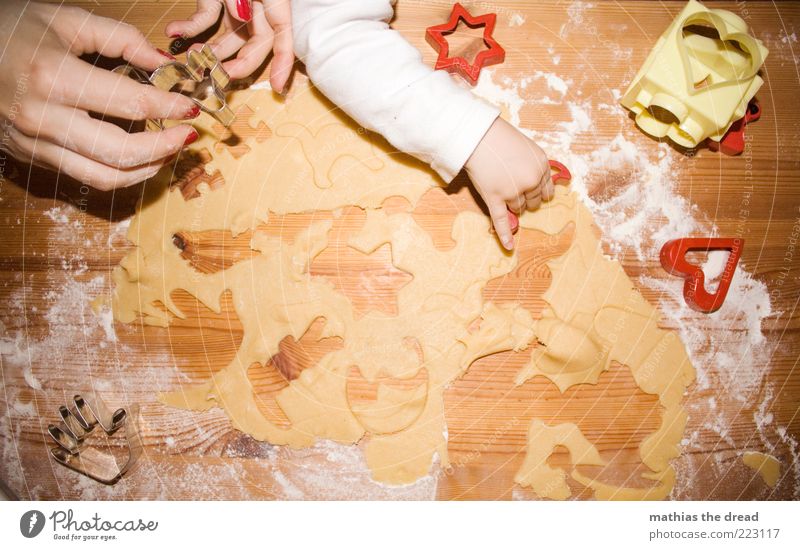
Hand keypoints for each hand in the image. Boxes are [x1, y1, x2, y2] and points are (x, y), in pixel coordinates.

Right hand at [0, 1, 200, 189]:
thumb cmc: (11, 29)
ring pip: (105, 176)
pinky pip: (86, 177)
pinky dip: (121, 174)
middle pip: (121, 151)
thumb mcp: (65, 20)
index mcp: (52, 76)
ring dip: (147, 169)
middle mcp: (42, 117)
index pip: (130, 103)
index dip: (169, 107)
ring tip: (170, 152)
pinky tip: (141, 160)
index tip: (191, 107)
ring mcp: (35, 143)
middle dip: (165, 146)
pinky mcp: (31, 157)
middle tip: (187, 135)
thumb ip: (121, 38)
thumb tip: (164, 63)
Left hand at [166, 0, 293, 91]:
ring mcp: (235, 2)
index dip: (284, 61)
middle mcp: (258, 3)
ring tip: (193, 60)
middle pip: (256, 43)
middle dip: (239, 64)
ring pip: (229, 38)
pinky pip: (204, 19)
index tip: (278, 86)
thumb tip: (243, 14)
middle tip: (221, 78)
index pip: (284, 34)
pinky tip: (173, 31)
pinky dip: (188, 28)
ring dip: (212, 53)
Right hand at [465, 117, 553, 249]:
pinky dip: (505, 235)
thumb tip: (535, 187)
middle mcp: (531, 180)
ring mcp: (513, 190)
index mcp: (542, 166)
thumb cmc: (500, 137)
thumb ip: (534, 166)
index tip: (530, 192)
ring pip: (518, 209)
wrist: (477, 134)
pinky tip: (509, 247)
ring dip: (512, 204)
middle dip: (524, 199)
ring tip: (499, 186)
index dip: (537, 192)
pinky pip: (502, 220)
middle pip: (533, 202)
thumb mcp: (527, 148)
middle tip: (511, 186)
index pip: (547, 191)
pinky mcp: (495, 197)